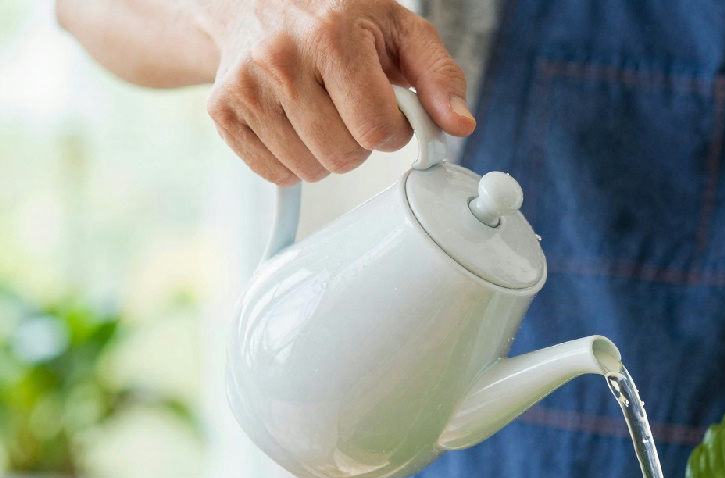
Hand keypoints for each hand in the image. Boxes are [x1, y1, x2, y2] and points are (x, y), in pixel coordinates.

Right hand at [197, 0, 474, 184]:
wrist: (256, 0)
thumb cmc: (336, 16)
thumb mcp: (400, 30)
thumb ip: (439, 76)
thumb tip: (460, 125)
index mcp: (330, 36)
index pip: (378, 130)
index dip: (393, 129)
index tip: (387, 108)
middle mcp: (280, 59)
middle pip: (343, 157)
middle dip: (359, 142)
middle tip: (350, 106)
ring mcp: (246, 87)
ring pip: (310, 170)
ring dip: (326, 152)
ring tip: (321, 109)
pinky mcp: (223, 112)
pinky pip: (276, 173)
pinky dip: (294, 160)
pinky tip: (295, 122)